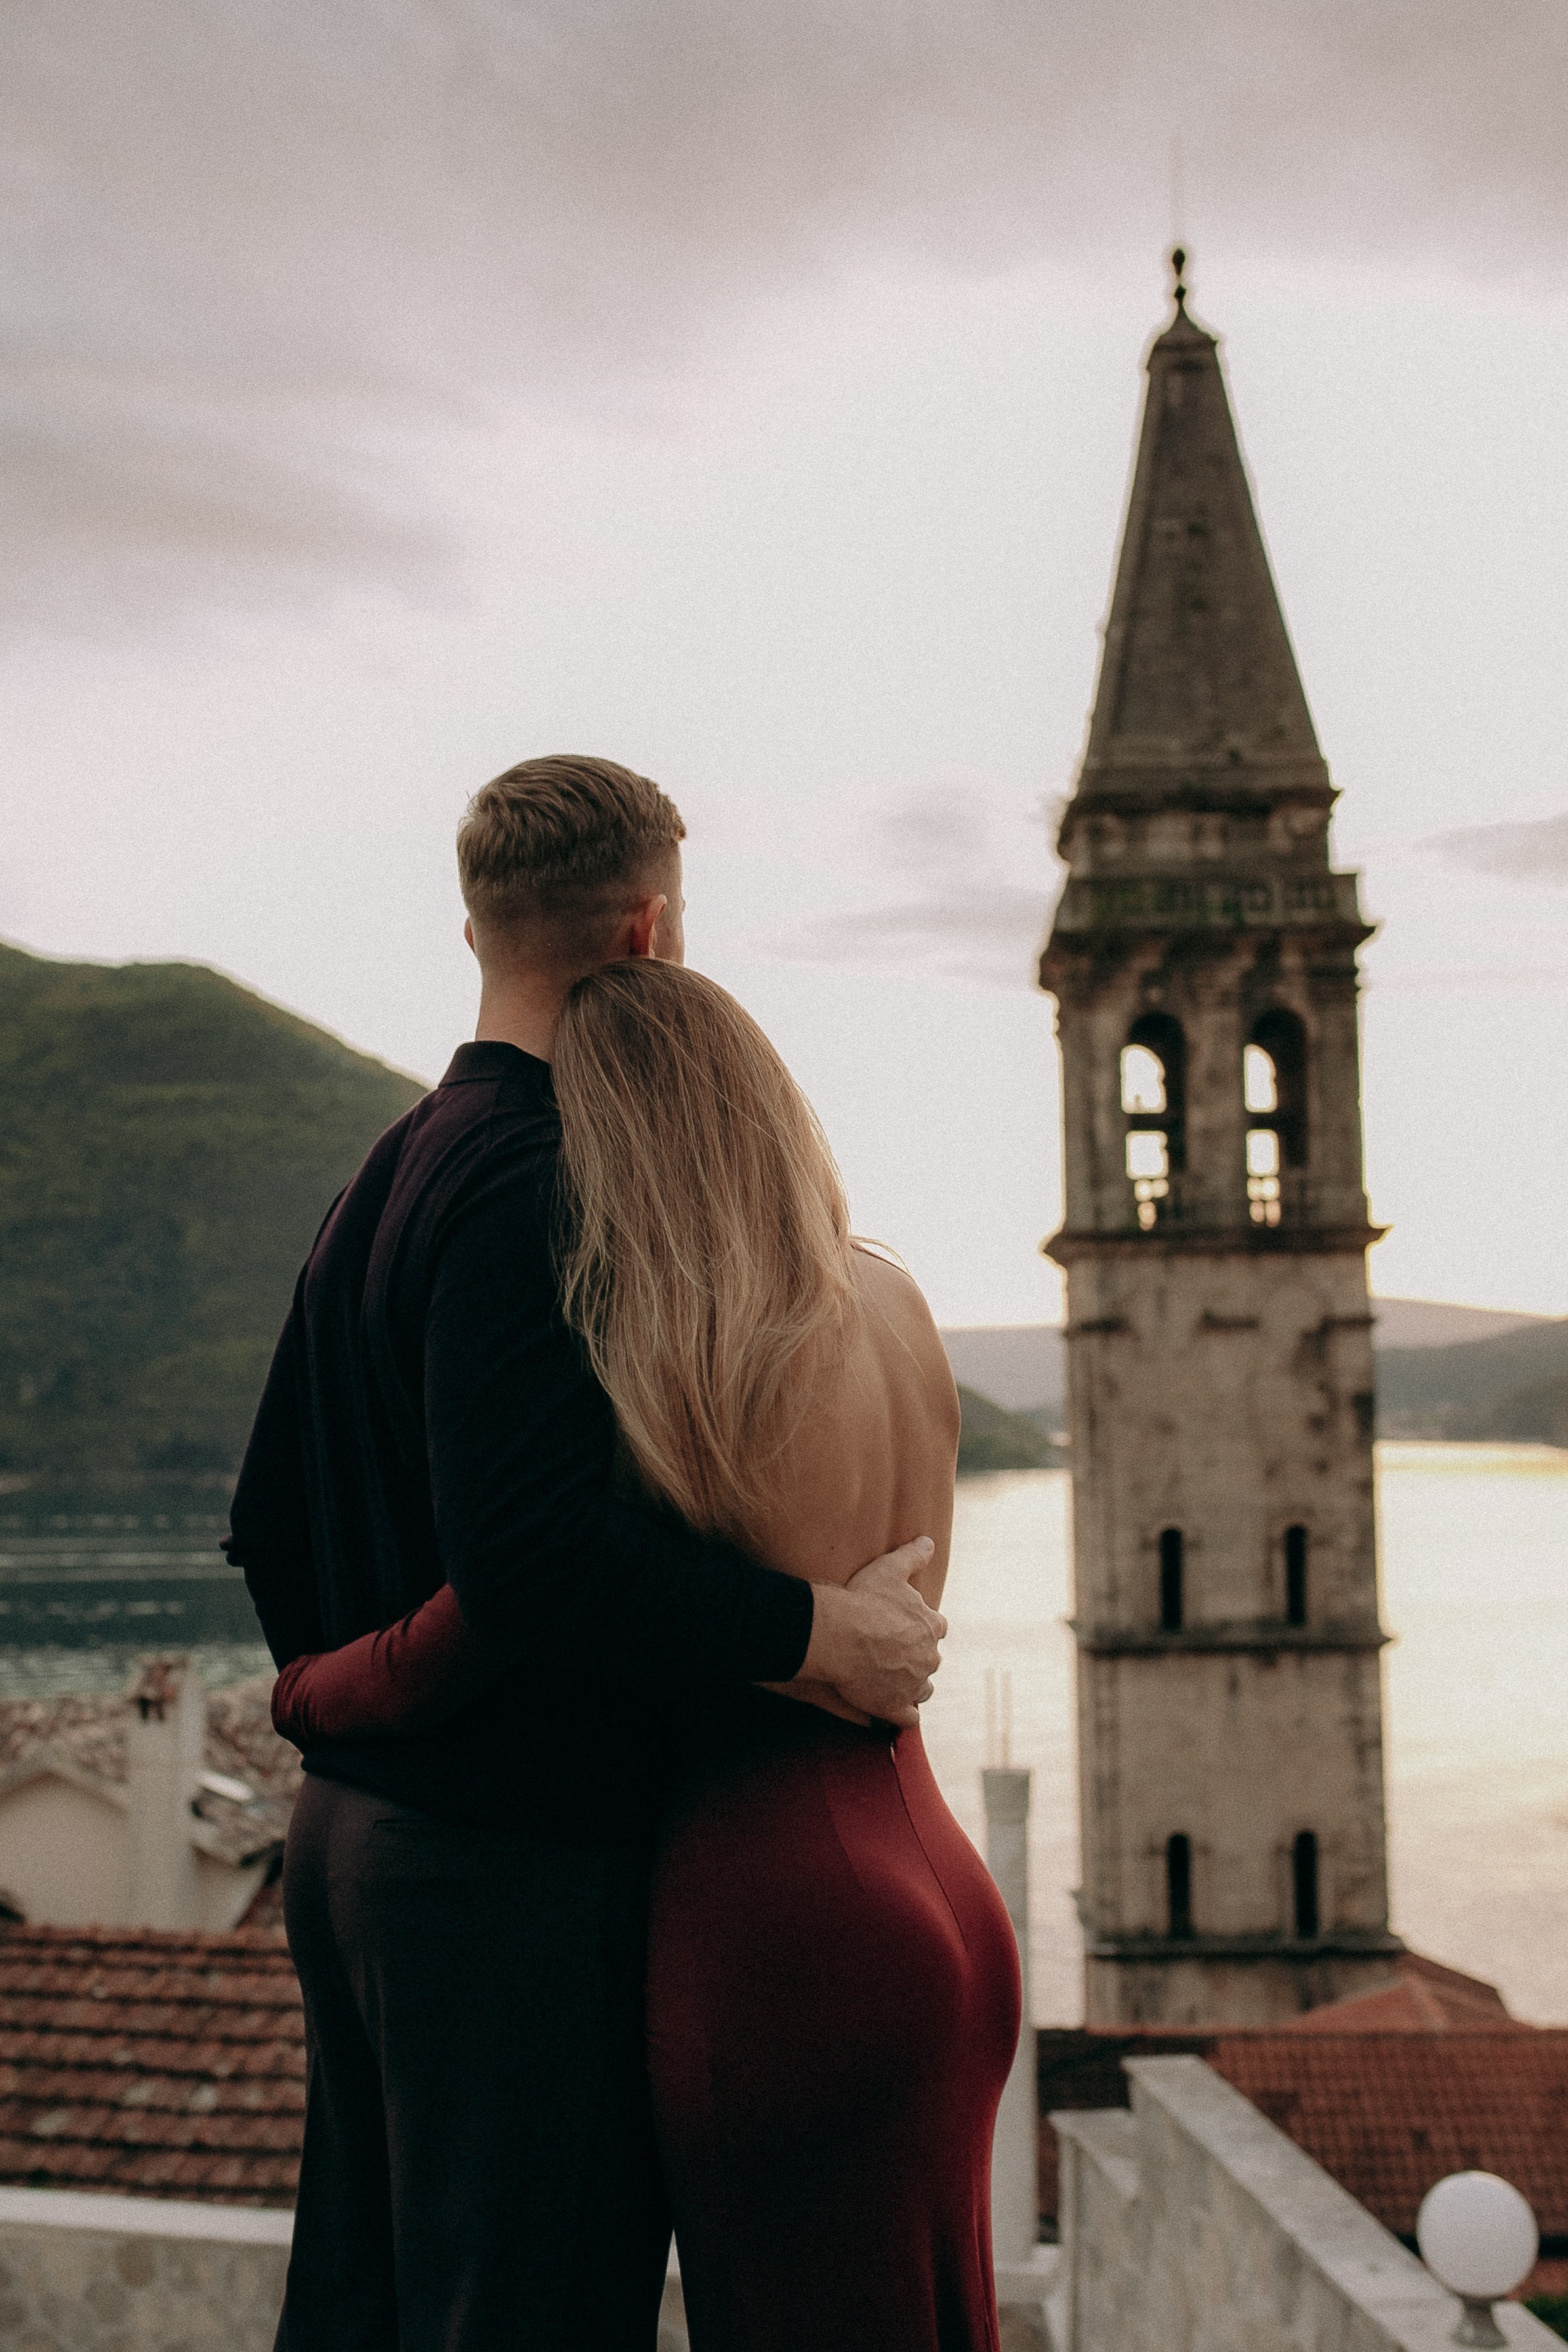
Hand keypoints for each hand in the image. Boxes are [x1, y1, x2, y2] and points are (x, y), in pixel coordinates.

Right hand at [795, 1538, 945, 1727]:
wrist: (839, 1634)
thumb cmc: (863, 1599)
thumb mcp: (889, 1569)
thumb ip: (913, 1555)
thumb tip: (928, 1540)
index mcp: (931, 1626)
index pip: (938, 1628)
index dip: (921, 1628)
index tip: (904, 1628)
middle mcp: (930, 1657)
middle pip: (930, 1660)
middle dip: (916, 1658)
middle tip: (891, 1654)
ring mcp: (914, 1685)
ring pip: (923, 1690)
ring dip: (911, 1687)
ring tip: (889, 1682)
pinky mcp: (895, 1707)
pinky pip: (907, 1719)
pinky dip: (901, 1716)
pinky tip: (887, 1710)